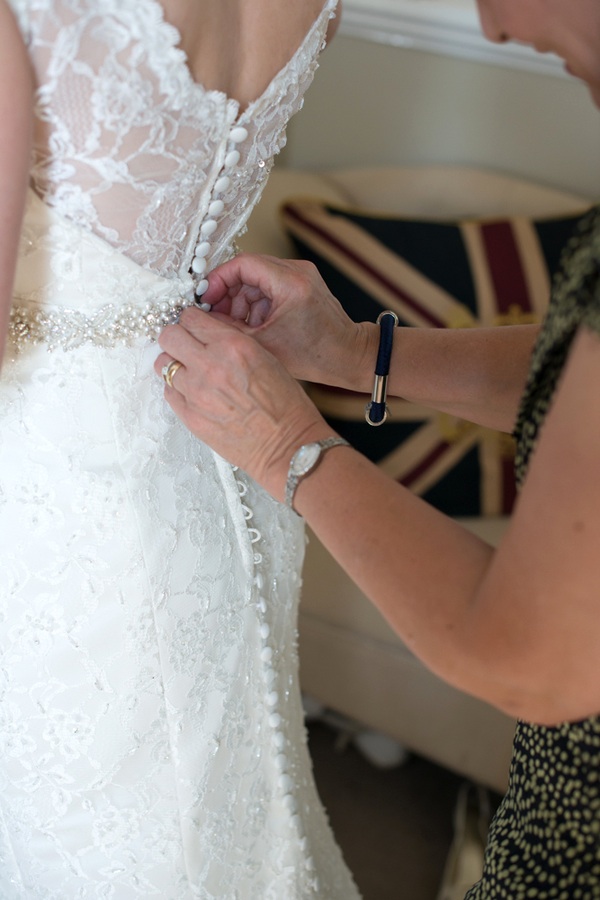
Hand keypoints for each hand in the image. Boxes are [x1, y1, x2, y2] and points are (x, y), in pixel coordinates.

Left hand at [154, 309, 336, 500]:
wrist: (286, 445)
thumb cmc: (284, 405)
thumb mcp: (265, 357)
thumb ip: (231, 341)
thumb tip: (206, 333)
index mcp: (233, 346)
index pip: (191, 317)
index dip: (192, 321)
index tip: (194, 328)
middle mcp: (210, 365)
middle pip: (169, 336)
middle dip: (177, 338)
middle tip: (186, 346)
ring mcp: (196, 392)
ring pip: (163, 364)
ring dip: (175, 365)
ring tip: (191, 373)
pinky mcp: (189, 416)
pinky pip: (169, 392)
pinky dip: (178, 389)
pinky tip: (195, 394)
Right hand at [199, 254, 373, 390]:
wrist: (348, 356)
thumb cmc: (314, 355)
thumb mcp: (263, 344)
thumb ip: (229, 327)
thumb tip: (203, 316)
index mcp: (290, 282)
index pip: (243, 264)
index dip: (218, 279)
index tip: (205, 298)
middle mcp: (298, 271)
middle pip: (248, 269)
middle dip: (228, 292)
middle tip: (214, 314)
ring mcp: (301, 275)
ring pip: (257, 278)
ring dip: (241, 300)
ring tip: (234, 325)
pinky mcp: (302, 283)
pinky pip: (269, 286)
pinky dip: (256, 303)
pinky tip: (251, 325)